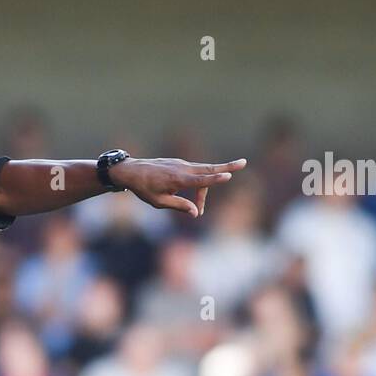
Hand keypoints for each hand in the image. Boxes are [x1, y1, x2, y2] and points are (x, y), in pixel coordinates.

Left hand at [112, 157, 246, 216]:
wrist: (131, 171)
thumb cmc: (144, 188)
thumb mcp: (158, 202)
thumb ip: (179, 206)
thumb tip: (196, 213)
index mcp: (176, 179)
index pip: (200, 180)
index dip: (214, 180)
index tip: (228, 175)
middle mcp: (182, 169)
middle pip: (208, 169)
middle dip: (227, 167)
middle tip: (244, 162)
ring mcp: (182, 164)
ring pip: (203, 173)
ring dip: (208, 187)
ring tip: (202, 207)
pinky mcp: (181, 165)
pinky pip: (195, 174)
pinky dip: (199, 185)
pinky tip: (193, 199)